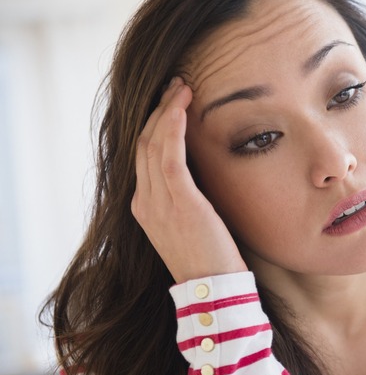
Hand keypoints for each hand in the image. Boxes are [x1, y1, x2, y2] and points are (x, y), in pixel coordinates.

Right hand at [131, 77, 246, 282]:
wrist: (213, 289)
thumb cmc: (210, 257)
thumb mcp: (191, 223)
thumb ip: (187, 197)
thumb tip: (200, 173)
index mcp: (145, 206)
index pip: (144, 154)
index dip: (156, 124)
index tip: (172, 102)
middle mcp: (144, 201)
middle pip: (144, 142)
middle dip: (159, 109)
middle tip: (177, 85)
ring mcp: (157, 202)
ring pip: (153, 143)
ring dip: (167, 110)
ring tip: (182, 87)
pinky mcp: (178, 202)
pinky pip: (169, 155)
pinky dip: (173, 127)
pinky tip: (182, 107)